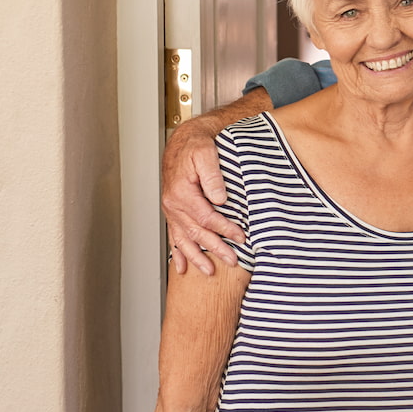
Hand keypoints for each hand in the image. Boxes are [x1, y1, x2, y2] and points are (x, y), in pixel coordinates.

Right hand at [160, 121, 243, 275]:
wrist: (183, 141)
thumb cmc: (195, 146)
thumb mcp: (206, 154)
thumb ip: (212, 176)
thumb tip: (220, 198)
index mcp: (182, 192)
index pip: (206, 218)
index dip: (225, 229)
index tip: (241, 237)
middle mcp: (173, 204)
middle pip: (196, 233)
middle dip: (215, 248)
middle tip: (232, 260)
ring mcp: (171, 210)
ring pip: (183, 239)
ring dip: (196, 257)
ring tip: (209, 270)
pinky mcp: (173, 211)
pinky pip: (173, 236)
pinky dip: (178, 253)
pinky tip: (182, 266)